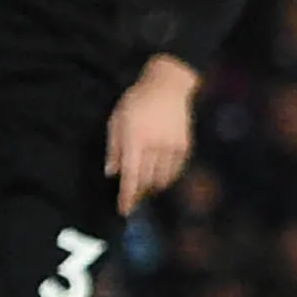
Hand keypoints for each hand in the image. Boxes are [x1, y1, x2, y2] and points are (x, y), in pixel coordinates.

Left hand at [104, 55, 197, 214]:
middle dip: (139, 193)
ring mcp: (173, 147)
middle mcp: (155, 147)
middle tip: (132, 200)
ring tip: (146, 189)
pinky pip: (176, 170)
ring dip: (153, 187)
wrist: (168, 86)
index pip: (130, 175)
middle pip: (147, 180)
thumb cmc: (136, 101)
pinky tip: (161, 178)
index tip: (123, 210)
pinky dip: (167, 178)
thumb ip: (114, 148)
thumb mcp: (117, 120)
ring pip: (163, 178)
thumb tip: (111, 172)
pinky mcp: (185, 146)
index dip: (127, 196)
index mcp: (135, 140)